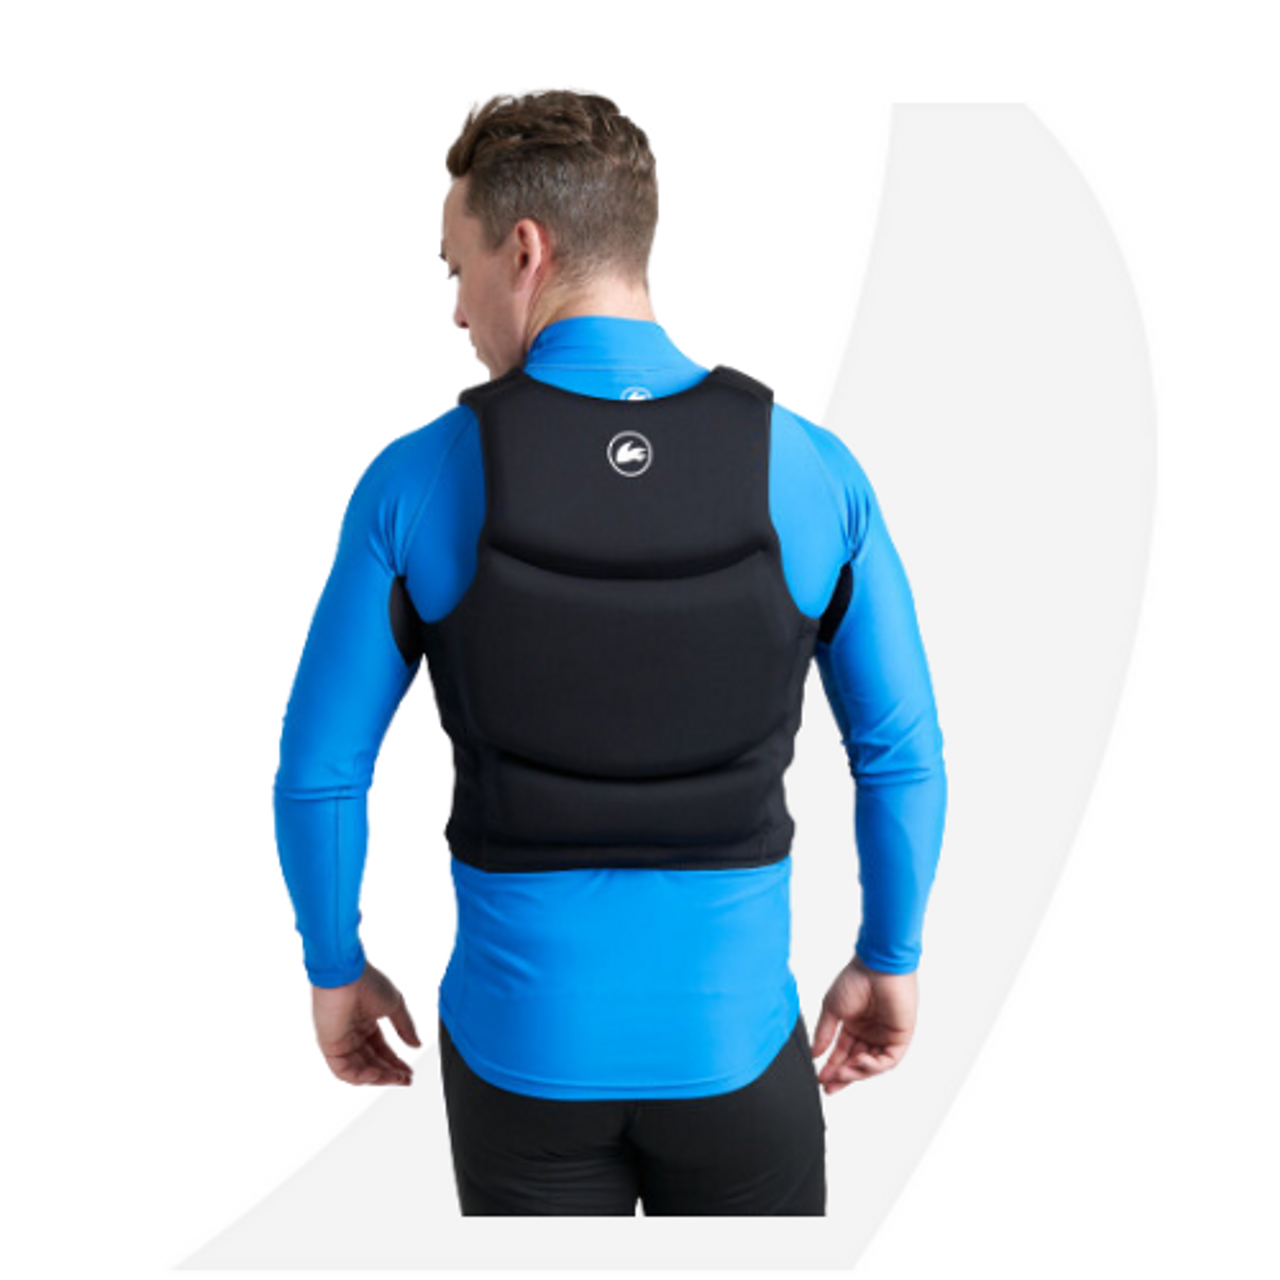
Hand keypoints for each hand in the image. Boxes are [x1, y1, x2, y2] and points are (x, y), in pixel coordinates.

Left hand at [312, 960, 421, 1085]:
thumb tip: (416, 1044)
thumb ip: (405, 1027)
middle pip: (372, 1062)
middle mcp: (353, 1034)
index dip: (396, 1062)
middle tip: (405, 1080)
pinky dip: (360, 1076)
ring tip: (396, 1079)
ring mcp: (341, 1041)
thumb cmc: (366, 982)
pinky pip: (343, 1070)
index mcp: (366, 1023)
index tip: (408, 1072)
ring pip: (360, 1069)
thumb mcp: (395, 1005)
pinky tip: (377, 1075)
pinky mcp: (330, 1047)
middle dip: (390, 1073)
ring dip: (379, 1076)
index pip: (382, 1050)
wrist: (346, 976)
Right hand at [811, 956, 916, 1093]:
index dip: (832, 1067)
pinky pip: (888, 1059)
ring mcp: (885, 1035)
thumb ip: (825, 1033)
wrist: (877, 966)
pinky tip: (860, 1061)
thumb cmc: (856, 979)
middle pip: (856, 1062)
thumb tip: (815, 1053)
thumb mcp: (832, 1009)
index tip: (821, 1078)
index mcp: (853, 1024)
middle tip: (830, 1086)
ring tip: (843, 1073)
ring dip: (857, 1071)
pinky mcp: (900, 1037)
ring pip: (872, 1064)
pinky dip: (874, 1065)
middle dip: (843, 1076)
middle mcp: (869, 1032)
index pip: (842, 1053)